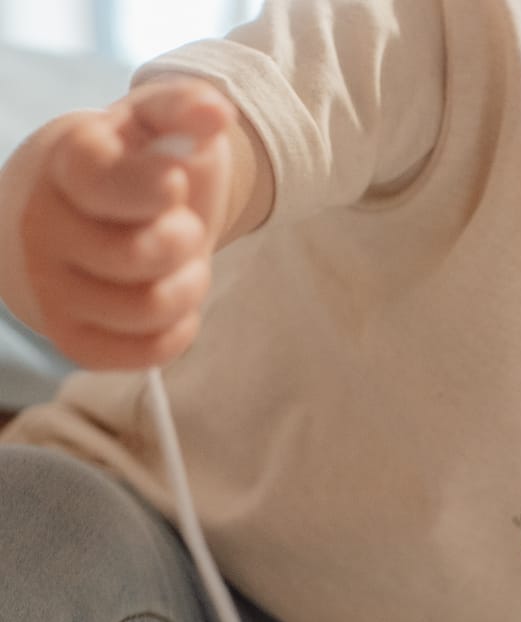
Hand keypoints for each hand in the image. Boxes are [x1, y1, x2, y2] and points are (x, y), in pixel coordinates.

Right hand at [19, 78, 235, 370]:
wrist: (71, 222)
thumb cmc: (124, 171)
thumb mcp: (149, 128)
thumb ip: (182, 108)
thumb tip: (218, 111)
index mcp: (62, 163)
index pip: (107, 184)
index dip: (156, 188)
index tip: (173, 183)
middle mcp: (40, 226)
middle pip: (141, 256)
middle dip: (186, 241)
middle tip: (181, 227)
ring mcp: (49, 287)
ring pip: (149, 309)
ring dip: (188, 287)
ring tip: (179, 264)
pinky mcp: (71, 339)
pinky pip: (148, 352)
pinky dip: (178, 329)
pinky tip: (169, 297)